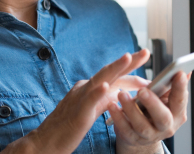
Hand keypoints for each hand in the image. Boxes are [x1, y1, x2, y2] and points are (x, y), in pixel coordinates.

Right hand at [2, 49, 150, 153]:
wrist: (47, 140)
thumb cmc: (67, 128)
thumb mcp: (89, 111)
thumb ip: (102, 100)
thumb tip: (117, 94)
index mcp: (87, 89)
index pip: (112, 77)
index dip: (130, 71)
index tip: (146, 66)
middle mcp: (83, 89)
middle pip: (109, 72)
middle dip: (128, 62)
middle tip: (145, 52)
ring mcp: (79, 99)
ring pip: (100, 80)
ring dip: (115, 68)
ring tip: (129, 58)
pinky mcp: (77, 113)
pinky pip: (88, 100)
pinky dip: (97, 92)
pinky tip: (107, 86)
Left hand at [108, 70, 189, 153]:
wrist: (138, 132)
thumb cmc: (151, 109)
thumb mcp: (161, 98)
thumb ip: (168, 86)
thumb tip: (182, 71)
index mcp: (176, 114)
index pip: (180, 100)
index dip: (180, 88)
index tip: (178, 73)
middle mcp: (165, 127)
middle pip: (163, 117)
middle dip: (153, 103)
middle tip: (142, 90)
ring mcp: (149, 135)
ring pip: (142, 125)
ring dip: (131, 109)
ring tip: (121, 93)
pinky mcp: (132, 138)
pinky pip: (124, 129)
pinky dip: (118, 117)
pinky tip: (112, 105)